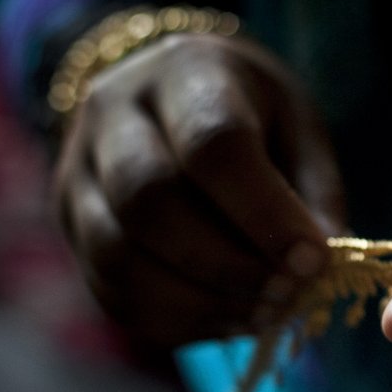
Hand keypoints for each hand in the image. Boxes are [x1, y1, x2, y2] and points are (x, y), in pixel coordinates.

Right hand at [54, 31, 345, 347]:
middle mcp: (113, 112)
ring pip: (118, 255)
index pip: (211, 144)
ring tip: (261, 315)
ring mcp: (77, 170)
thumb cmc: (251, 114)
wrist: (168, 96)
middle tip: (285, 296)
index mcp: (185, 71)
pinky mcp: (70, 225)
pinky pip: (110, 290)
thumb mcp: (298, 128)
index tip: (312, 260)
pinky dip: (173, 320)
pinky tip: (225, 319)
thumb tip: (322, 266)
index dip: (263, 213)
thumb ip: (313, 193)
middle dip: (226, 266)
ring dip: (198, 302)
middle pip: (149, 201)